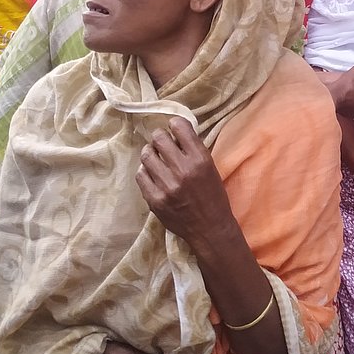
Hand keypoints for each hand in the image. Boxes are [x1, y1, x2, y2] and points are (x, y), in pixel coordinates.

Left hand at [136, 118, 232, 247]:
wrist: (209, 228)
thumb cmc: (213, 196)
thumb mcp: (210, 168)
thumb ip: (193, 150)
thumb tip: (175, 132)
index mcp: (200, 160)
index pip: (179, 127)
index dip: (175, 125)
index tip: (174, 129)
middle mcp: (183, 170)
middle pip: (159, 138)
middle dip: (159, 138)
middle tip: (161, 143)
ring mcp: (166, 186)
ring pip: (146, 155)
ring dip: (150, 153)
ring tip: (155, 157)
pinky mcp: (154, 200)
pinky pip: (140, 175)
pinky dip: (145, 171)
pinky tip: (152, 174)